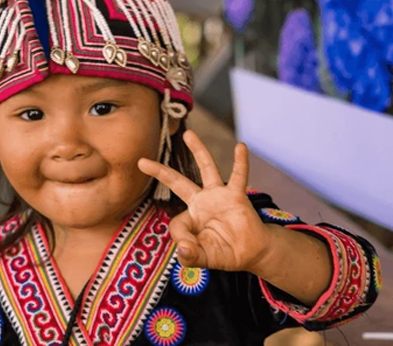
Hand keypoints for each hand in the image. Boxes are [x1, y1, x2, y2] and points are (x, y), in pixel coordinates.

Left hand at [138, 130, 271, 272]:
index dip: (182, 238)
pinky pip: (239, 176)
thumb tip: (183, 250)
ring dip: (198, 151)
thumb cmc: (224, 253)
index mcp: (190, 216)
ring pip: (206, 169)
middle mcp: (201, 201)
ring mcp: (219, 196)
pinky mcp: (236, 196)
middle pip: (177, 182)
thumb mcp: (204, 258)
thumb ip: (191, 256)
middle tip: (141, 162)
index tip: (190, 250)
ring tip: (188, 134)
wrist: (251, 252)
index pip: (176, 223)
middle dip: (160, 172)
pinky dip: (240, 162)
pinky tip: (240, 147)